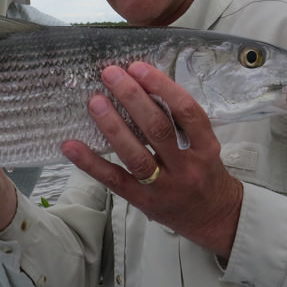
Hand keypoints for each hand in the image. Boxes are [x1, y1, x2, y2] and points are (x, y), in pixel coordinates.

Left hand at [61, 62, 242, 258]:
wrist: (214, 218)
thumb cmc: (205, 172)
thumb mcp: (204, 144)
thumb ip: (180, 120)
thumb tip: (141, 84)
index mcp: (206, 147)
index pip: (187, 112)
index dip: (162, 87)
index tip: (139, 68)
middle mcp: (187, 167)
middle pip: (158, 129)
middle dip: (133, 98)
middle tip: (111, 74)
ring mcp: (163, 186)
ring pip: (136, 156)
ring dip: (113, 127)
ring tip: (95, 102)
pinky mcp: (142, 201)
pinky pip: (114, 180)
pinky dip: (91, 163)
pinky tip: (71, 146)